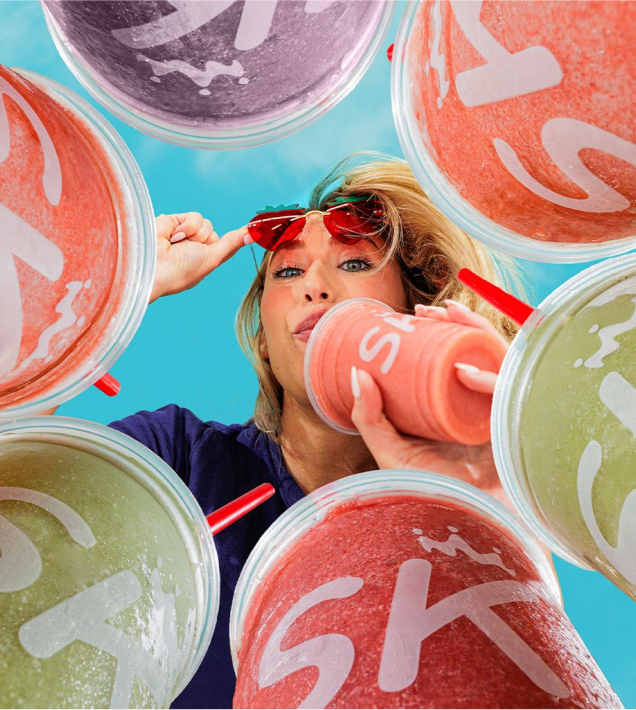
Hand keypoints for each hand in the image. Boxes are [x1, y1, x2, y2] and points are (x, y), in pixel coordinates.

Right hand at [150, 212, 249, 302]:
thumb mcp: (212, 258)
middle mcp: (195, 247)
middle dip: (207, 239)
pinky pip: (192, 216)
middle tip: (193, 250)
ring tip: (180, 245)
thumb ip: (231, 244)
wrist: (152, 265)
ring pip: (205, 223)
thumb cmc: (182, 270)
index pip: (227, 245)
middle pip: (214, 232)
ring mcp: (184, 235)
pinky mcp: (174, 222)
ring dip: (196, 234)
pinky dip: (186, 226)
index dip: (238, 237)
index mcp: (205, 260)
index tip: (255, 229)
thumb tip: (251, 235)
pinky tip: (173, 236)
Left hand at [350, 300, 509, 504]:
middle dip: (459, 326)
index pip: (453, 361)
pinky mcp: (517, 428)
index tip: (418, 314)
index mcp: (453, 411)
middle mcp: (478, 409)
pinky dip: (489, 379)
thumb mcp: (392, 455)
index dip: (441, 334)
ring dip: (477, 334)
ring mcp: (500, 416)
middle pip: (477, 355)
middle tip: (433, 309)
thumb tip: (355, 373)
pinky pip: (510, 393)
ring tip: (451, 317)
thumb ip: (371, 419)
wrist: (466, 533)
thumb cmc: (431, 498)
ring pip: (499, 362)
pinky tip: (463, 374)